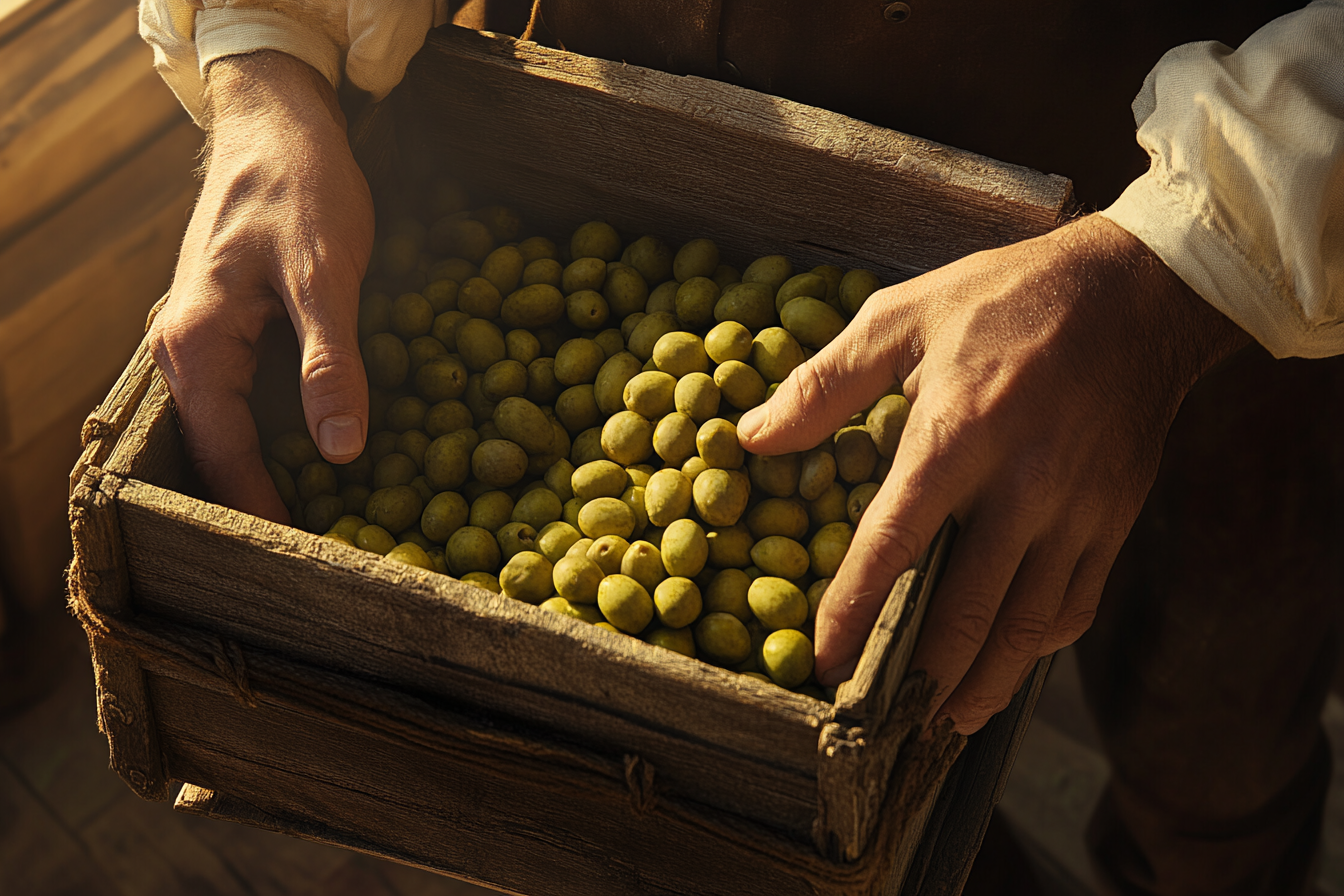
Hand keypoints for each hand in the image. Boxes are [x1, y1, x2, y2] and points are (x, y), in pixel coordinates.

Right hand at [150, 51, 374, 523]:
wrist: (280, 122)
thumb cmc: (299, 188)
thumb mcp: (325, 274)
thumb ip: (331, 362)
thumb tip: (340, 452)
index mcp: (194, 348)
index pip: (224, 456)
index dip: (264, 510)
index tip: (303, 562)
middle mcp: (187, 354)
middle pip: (224, 452)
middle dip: (271, 501)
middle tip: (333, 549)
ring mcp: (209, 343)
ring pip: (240, 427)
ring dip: (281, 469)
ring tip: (338, 518)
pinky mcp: (238, 332)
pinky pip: (256, 399)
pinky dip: (290, 429)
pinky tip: (331, 450)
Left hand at [738, 215, 1248, 733]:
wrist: (1139, 293)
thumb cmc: (1008, 299)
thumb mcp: (902, 315)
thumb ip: (825, 383)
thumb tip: (753, 436)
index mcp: (959, 434)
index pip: (896, 545)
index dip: (856, 611)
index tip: (825, 663)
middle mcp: (1023, 485)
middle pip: (967, 610)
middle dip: (922, 677)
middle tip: (881, 718)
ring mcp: (1077, 510)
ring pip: (1026, 626)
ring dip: (983, 685)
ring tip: (944, 723)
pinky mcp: (1115, 520)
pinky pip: (1074, 605)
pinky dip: (1036, 646)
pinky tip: (1005, 662)